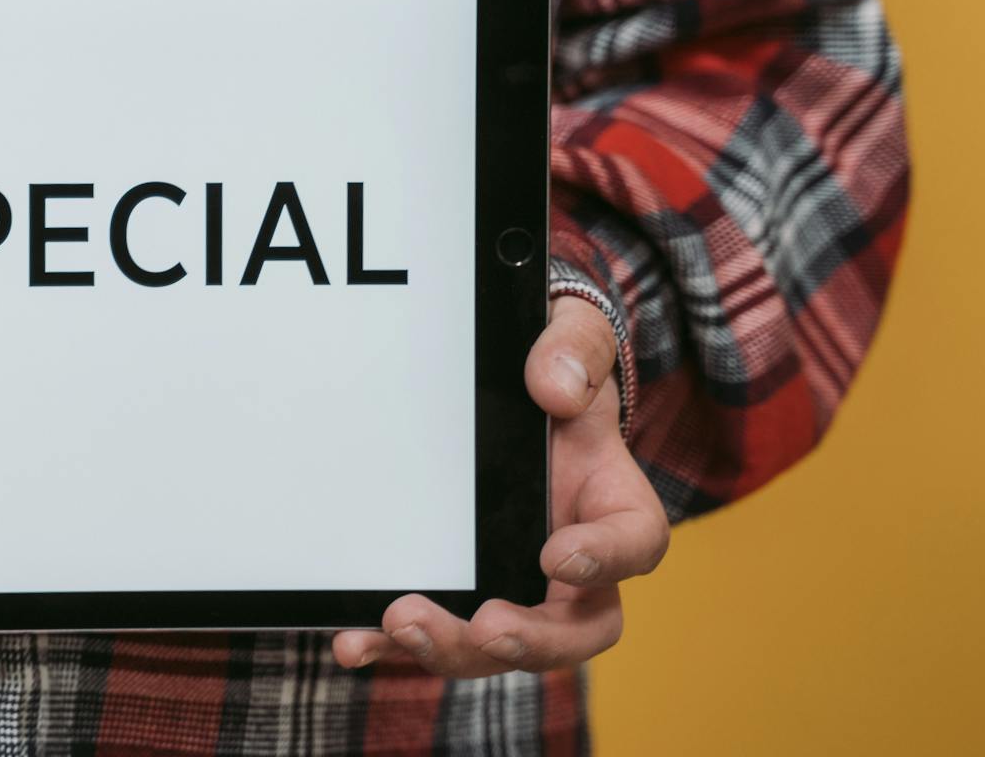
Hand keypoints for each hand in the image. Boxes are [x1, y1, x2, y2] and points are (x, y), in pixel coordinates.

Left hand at [332, 296, 667, 674]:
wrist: (509, 385)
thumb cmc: (552, 370)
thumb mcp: (570, 338)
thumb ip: (573, 350)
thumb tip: (553, 388)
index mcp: (613, 504)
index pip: (633, 544)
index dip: (605, 560)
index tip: (557, 556)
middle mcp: (573, 563)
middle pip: (572, 629)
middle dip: (529, 640)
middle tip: (485, 628)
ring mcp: (512, 582)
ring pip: (496, 644)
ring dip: (452, 647)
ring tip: (400, 623)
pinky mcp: (456, 587)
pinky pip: (430, 628)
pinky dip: (389, 645)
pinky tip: (351, 643)